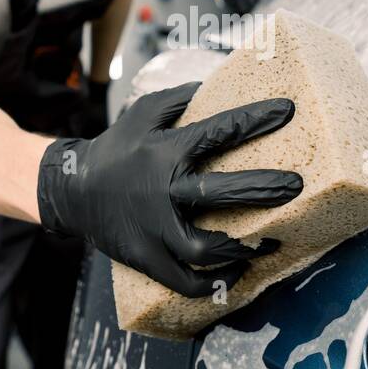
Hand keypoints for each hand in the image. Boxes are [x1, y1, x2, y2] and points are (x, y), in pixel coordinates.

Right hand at [36, 81, 302, 296]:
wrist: (72, 189)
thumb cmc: (117, 146)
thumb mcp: (143, 112)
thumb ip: (181, 99)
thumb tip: (220, 85)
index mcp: (164, 150)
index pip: (218, 131)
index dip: (255, 120)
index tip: (288, 112)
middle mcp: (161, 189)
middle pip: (219, 193)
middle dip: (262, 189)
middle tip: (295, 186)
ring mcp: (152, 228)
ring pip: (203, 248)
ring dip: (241, 246)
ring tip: (271, 241)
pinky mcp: (145, 257)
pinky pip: (184, 281)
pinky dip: (214, 283)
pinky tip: (239, 272)